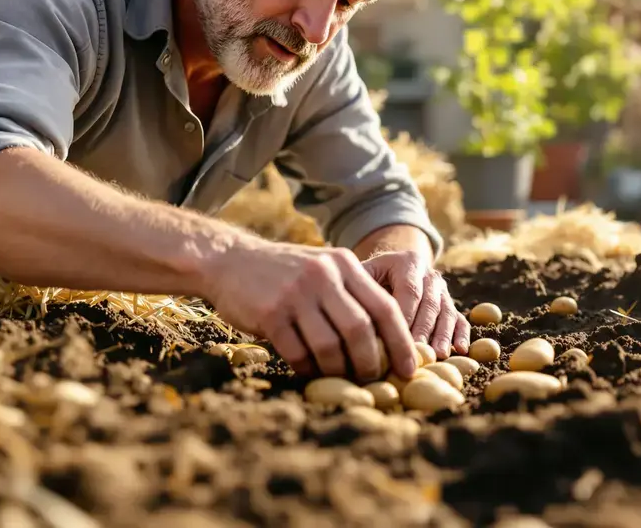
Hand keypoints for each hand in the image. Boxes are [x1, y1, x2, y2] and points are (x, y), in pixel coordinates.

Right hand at [206, 237, 417, 380]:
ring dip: (339, 370)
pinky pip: (298, 353)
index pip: (385, 307)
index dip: (401, 342)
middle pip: (361, 330)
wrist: (230, 260)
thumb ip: (352, 295)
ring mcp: (295, 294)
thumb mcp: (324, 268)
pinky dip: (308, 369)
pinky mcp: (270, 313)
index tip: (410, 368)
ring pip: (330, 346)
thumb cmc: (285, 273)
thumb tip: (389, 343)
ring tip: (340, 378)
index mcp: (344, 264)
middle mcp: (323, 275)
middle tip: (372, 380)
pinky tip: (310, 371)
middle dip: (371, 363)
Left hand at [362, 250, 469, 359]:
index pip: (410, 290)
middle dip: (423, 330)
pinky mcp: (450, 304)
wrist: (390, 269)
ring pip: (446, 312)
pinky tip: (459, 350)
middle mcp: (429, 274)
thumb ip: (360, 290)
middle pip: (430, 304)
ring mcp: (442, 290)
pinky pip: (460, 318)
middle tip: (417, 353)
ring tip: (438, 355)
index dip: (406, 315)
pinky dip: (461, 334)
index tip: (396, 338)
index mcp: (408, 262)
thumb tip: (356, 319)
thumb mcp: (363, 274)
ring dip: (443, 335)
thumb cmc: (370, 278)